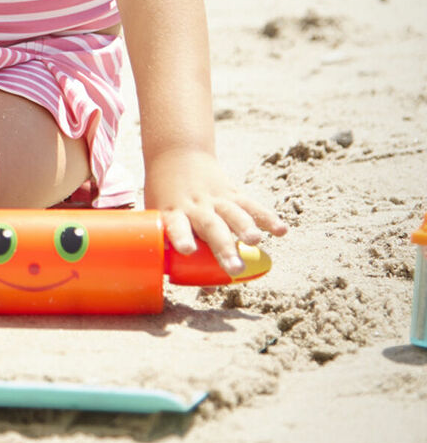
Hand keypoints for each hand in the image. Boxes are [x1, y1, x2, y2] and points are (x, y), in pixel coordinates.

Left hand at [144, 149, 286, 275]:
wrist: (176, 154)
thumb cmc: (165, 197)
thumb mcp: (161, 218)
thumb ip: (181, 250)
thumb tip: (206, 288)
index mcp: (173, 211)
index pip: (176, 225)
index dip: (181, 237)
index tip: (187, 250)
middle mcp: (196, 205)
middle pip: (211, 226)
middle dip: (224, 247)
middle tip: (235, 268)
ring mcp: (215, 198)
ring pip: (233, 213)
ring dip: (246, 227)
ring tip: (256, 241)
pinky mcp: (232, 192)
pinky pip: (251, 205)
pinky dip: (267, 217)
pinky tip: (281, 230)